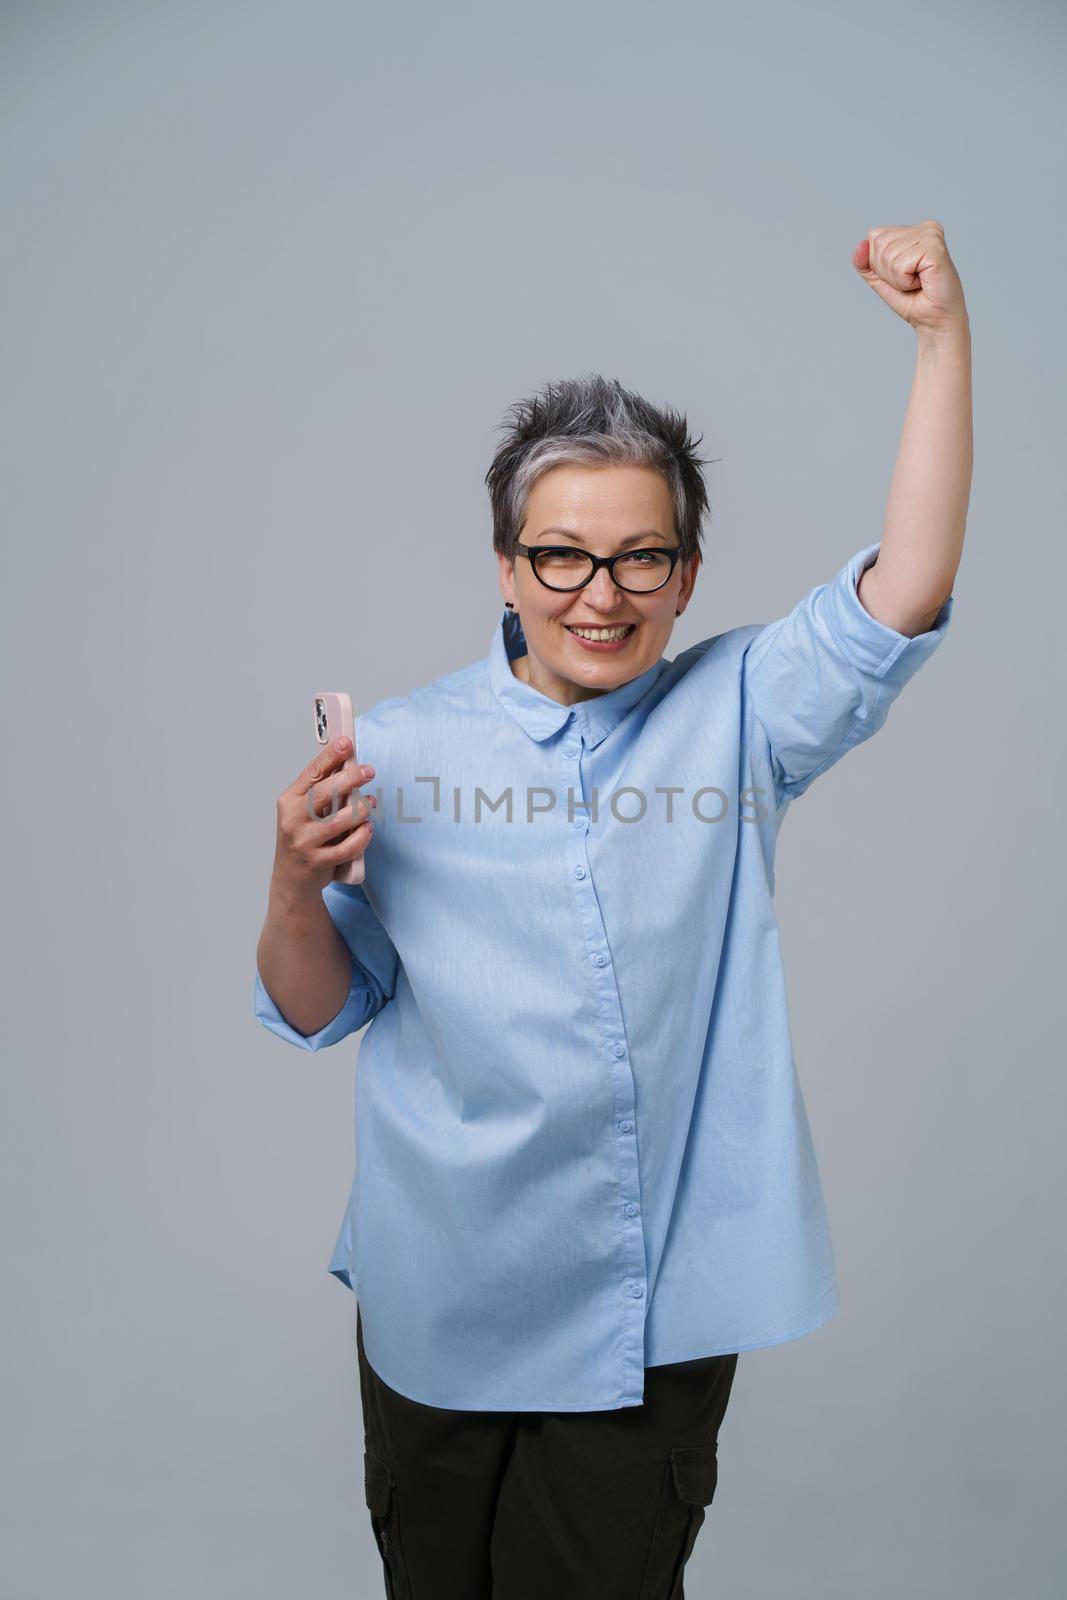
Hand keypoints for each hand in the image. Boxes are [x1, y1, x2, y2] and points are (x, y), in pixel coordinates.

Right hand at [271, 736, 377, 900]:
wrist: (291, 878)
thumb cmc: (303, 837)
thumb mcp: (303, 811)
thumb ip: (322, 791)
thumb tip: (349, 764)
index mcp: (289, 800)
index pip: (311, 773)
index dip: (330, 756)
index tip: (346, 742)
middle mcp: (293, 819)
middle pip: (324, 793)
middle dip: (349, 778)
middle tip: (369, 770)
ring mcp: (303, 841)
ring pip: (338, 821)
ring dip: (360, 810)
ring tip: (371, 804)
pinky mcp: (316, 861)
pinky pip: (346, 847)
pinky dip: (361, 837)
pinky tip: (368, 828)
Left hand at [852, 220, 967, 335]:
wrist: (934, 320)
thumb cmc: (912, 300)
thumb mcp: (880, 280)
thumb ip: (865, 262)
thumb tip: (860, 244)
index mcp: (914, 230)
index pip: (874, 236)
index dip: (878, 263)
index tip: (901, 275)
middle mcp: (925, 228)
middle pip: (879, 243)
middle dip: (887, 271)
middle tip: (909, 282)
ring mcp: (932, 236)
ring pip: (888, 255)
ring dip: (897, 279)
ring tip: (916, 283)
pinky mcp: (935, 249)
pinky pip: (901, 265)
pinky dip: (905, 282)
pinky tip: (922, 283)